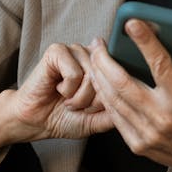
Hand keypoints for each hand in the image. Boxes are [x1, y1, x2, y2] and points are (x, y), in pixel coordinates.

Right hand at [0, 42, 113, 162]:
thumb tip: (136, 94)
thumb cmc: (64, 117)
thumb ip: (119, 107)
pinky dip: (67, 89)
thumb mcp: (99, 119)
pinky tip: (57, 89)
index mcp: (103, 67)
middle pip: (108, 79)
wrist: (35, 122)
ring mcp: (75, 50)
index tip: (92, 109)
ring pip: (92, 76)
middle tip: (77, 106)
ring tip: (68, 99)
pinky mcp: (58, 51)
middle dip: (93, 102)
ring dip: (79, 97)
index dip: (108, 101)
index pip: (121, 79)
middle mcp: (92, 55)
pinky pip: (74, 73)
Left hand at [88, 19, 171, 171]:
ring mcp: (146, 132)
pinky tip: (99, 82)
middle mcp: (162, 117)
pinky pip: (113, 116)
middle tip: (98, 43)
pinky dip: (103, 96)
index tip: (132, 23)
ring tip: (94, 58)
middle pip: (123, 83)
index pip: (160, 65)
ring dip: (99, 76)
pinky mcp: (136, 143)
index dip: (145, 42)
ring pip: (113, 99)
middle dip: (105, 60)